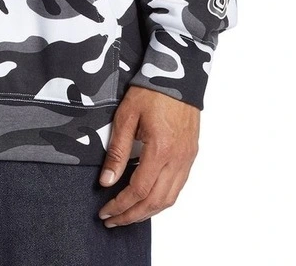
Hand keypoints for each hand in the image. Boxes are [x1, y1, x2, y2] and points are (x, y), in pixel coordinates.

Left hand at [97, 85, 198, 226]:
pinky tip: (147, 199)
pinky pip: (177, 187)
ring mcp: (187, 159)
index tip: (105, 212)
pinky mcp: (190, 155)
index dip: (120, 205)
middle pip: (155, 202)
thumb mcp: (126, 116)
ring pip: (169, 199)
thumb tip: (106, 181)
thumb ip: (116, 151)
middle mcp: (177, 160)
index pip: (138, 190)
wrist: (178, 75)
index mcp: (160, 150)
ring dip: (147, 212)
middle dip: (132, 215)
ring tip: (127, 215)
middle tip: (112, 220)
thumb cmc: (150, 91)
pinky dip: (161, 200)